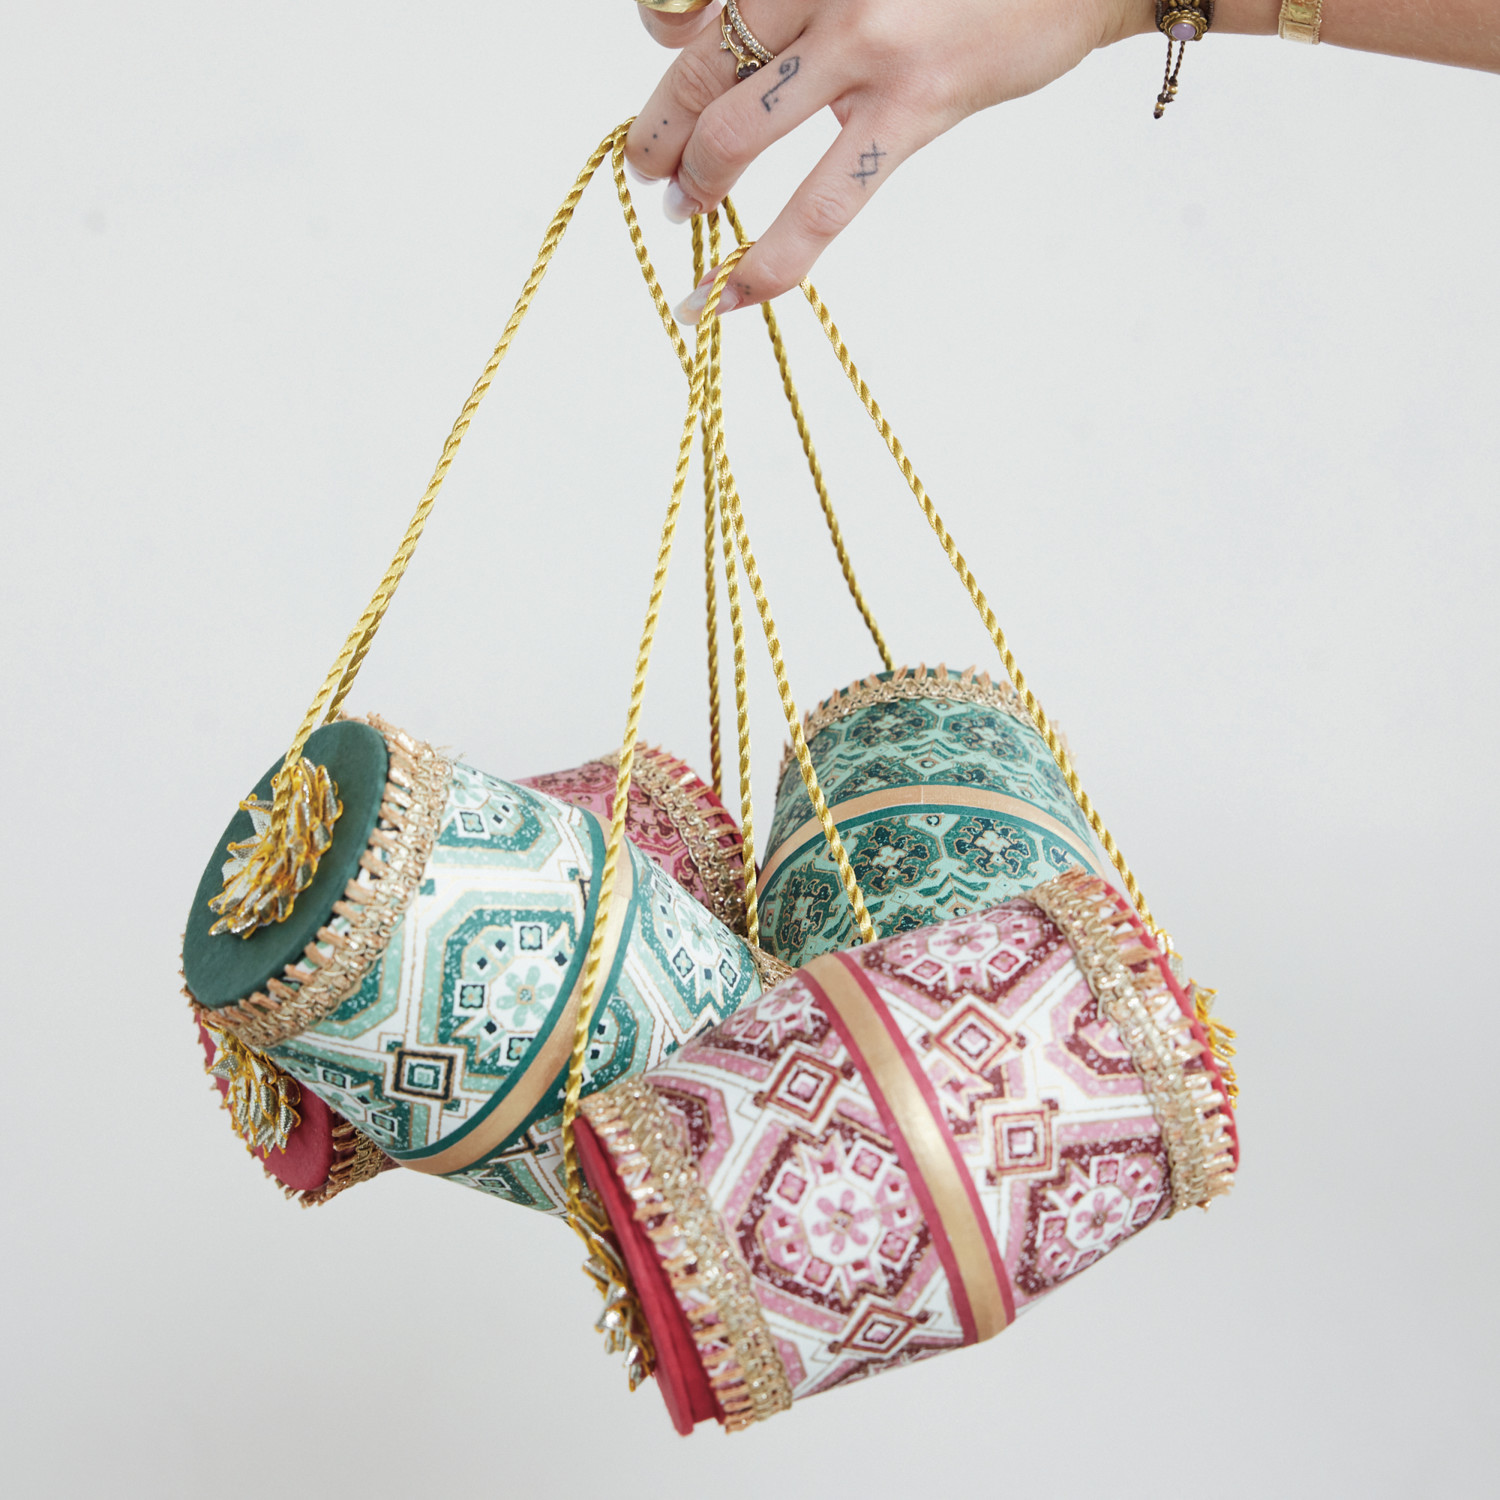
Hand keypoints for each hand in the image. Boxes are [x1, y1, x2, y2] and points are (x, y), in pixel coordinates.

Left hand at [627, 0, 1148, 318]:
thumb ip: (799, 0)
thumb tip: (714, 39)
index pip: (696, 10)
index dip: (663, 52)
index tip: (668, 90)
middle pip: (702, 71)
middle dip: (660, 132)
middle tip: (650, 169)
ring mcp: (864, 46)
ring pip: (739, 134)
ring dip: (699, 184)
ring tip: (686, 212)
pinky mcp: (910, 109)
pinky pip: (822, 205)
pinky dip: (767, 263)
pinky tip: (728, 298)